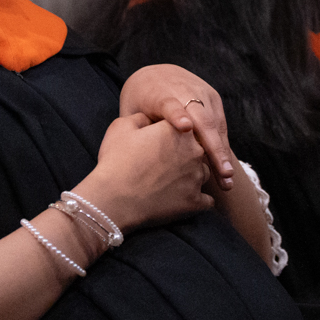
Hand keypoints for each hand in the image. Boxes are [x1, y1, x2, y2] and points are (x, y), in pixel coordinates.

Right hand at [80, 112, 214, 231]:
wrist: (113, 199)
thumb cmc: (116, 161)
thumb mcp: (122, 126)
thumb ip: (142, 117)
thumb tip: (150, 119)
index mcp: (179, 129)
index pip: (186, 126)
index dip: (173, 135)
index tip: (160, 143)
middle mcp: (195, 150)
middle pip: (198, 149)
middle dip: (185, 155)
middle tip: (164, 165)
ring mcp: (197, 177)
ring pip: (204, 173)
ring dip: (192, 176)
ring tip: (171, 182)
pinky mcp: (195, 202)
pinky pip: (206, 200)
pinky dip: (195, 200)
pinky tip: (181, 199)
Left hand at [119, 63, 235, 188]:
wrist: (156, 74)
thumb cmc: (140, 102)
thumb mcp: (132, 113)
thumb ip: (136, 134)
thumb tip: (142, 164)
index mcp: (159, 94)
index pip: (169, 103)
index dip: (176, 115)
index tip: (184, 127)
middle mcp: (184, 90)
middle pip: (201, 118)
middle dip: (213, 147)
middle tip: (223, 173)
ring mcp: (202, 93)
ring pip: (215, 125)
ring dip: (222, 153)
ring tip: (227, 180)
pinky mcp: (213, 97)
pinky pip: (220, 125)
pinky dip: (222, 147)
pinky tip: (225, 169)